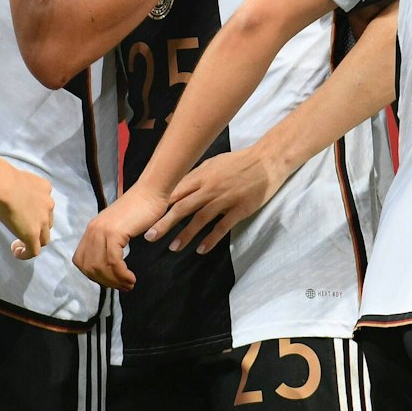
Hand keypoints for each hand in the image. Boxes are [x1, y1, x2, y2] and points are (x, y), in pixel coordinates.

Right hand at [0, 166, 52, 259]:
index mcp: (45, 189)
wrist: (2, 185)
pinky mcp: (33, 234)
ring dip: (34, 241)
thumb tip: (8, 191)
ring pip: (44, 238)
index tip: (23, 215)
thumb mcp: (17, 180)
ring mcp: (42, 221)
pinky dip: (26, 253)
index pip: (45, 205)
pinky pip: (34, 250)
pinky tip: (16, 252)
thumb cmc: (2, 178)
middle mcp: (48, 205)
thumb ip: (19, 188)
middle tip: (22, 229)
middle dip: (38, 228)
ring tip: (20, 244)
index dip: (36, 212)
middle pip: (48, 223)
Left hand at [74, 184, 170, 289]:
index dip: (93, 276)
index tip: (110, 281)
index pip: (80, 261)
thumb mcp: (118, 229)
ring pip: (100, 266)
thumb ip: (109, 243)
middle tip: (123, 287)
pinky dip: (121, 274)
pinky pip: (113, 261)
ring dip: (115, 281)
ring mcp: (102, 230)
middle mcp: (92, 230)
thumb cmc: (140, 211)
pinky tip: (131, 277)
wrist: (150, 193)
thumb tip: (109, 267)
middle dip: (105, 282)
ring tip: (129, 284)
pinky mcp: (114, 232)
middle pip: (89, 267)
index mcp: (91, 230)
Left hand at [148, 146, 286, 254]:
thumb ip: (195, 177)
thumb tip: (176, 188)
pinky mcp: (239, 209)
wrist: (266, 160)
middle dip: (164, 223)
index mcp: (201, 176)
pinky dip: (210, 239)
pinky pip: (222, 226)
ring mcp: (224, 199)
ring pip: (200, 218)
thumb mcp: (212, 164)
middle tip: (149, 237)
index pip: (175, 192)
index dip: (159, 206)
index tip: (145, 217)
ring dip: (185, 234)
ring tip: (173, 248)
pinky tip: (200, 249)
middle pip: (182, 207)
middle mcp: (209, 187)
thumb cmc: (238, 162)